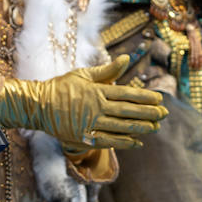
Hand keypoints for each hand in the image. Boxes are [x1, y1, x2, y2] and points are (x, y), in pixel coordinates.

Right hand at [0, 54, 167, 151]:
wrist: (38, 106)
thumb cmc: (61, 87)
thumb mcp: (83, 74)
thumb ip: (107, 70)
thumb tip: (126, 58)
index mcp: (97, 90)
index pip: (127, 93)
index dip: (145, 97)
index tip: (159, 99)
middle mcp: (96, 107)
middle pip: (128, 111)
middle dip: (148, 113)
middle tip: (164, 114)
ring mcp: (90, 124)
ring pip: (121, 127)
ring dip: (141, 128)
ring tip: (155, 128)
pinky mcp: (84, 137)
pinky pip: (109, 141)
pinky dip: (124, 142)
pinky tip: (137, 142)